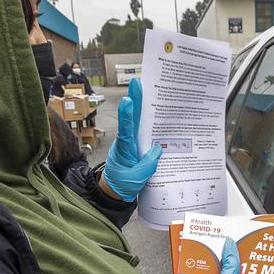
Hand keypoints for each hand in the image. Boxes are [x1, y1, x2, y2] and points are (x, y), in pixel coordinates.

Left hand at [102, 79, 161, 201]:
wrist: (114, 190)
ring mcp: (131, 142)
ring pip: (137, 122)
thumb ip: (148, 164)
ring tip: (145, 88)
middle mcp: (127, 142)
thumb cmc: (123, 184)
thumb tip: (158, 148)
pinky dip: (147, 120)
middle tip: (137, 82)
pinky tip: (154, 110)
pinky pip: (143, 131)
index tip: (127, 100)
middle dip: (135, 99)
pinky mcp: (136, 146)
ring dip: (141, 105)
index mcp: (124, 149)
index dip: (127, 115)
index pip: (125, 130)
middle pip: (132, 118)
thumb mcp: (137, 178)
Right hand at [180, 237, 273, 273]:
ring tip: (227, 242)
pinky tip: (208, 251)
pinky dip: (209, 258)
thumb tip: (231, 245)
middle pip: (242, 269)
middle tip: (248, 243)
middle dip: (244, 257)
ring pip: (225, 265)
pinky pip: (209, 266)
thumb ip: (232, 263)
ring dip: (224, 255)